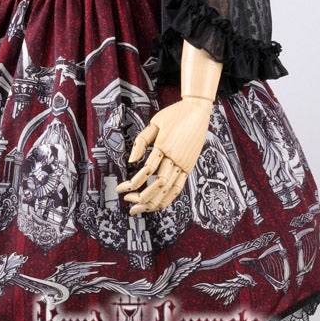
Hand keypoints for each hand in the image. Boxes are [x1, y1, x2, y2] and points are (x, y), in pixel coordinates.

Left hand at [116, 96, 212, 214]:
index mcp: (165, 145)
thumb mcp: (155, 122)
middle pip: (158, 184)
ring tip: (140, 209)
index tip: (121, 189)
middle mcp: (176, 158)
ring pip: (169, 190)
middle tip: (128, 202)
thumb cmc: (174, 115)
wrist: (198, 111)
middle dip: (142, 197)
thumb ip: (142, 140)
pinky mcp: (189, 167)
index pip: (147, 170)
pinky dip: (168, 198)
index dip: (132, 183)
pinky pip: (179, 187)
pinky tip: (158, 205)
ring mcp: (184, 164)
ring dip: (153, 202)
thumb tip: (131, 160)